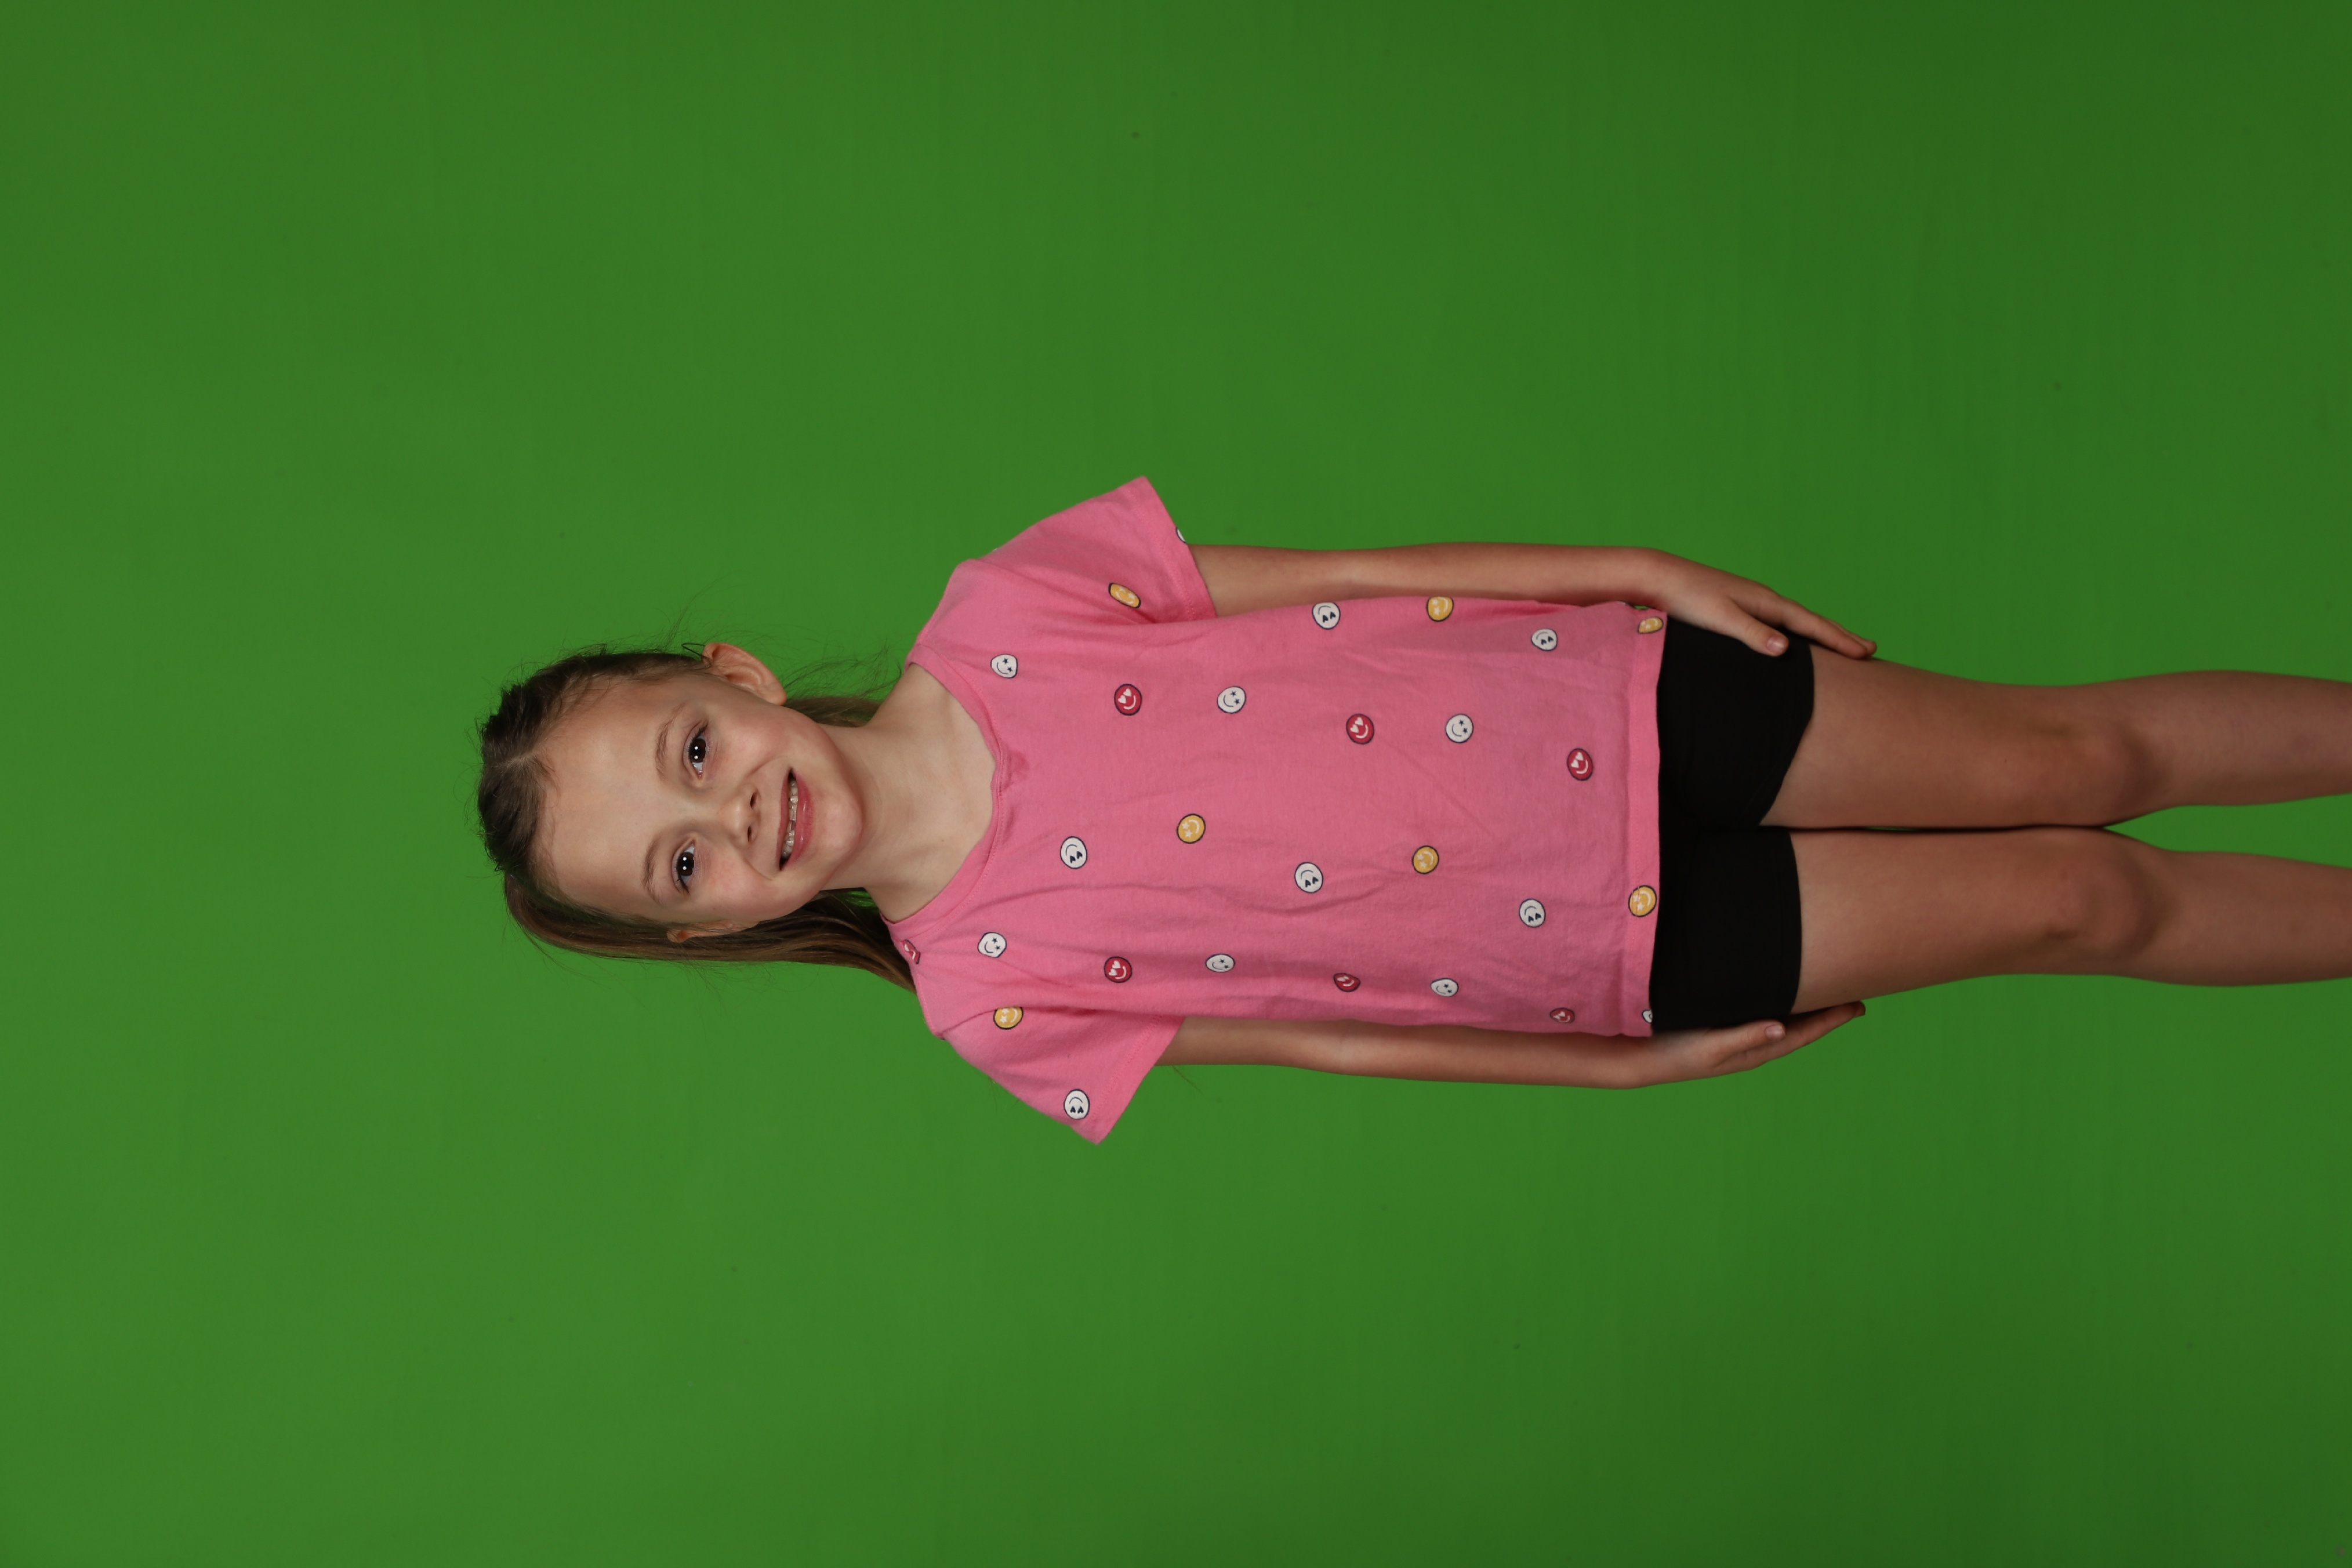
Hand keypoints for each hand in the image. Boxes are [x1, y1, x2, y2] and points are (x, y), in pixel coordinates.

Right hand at [1626, 1002, 1865, 1085]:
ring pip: (1785, 1021)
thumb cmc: (1674, 1052)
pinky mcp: (1724, 1027)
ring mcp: (1739, 1037)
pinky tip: (1783, 996)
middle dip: (1827, 1014)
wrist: (1641, 1058)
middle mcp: (1753, 1044)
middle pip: (1800, 1028)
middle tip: (1856, 999)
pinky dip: (1782, 1005)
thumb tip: (1783, 1029)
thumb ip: (1745, 1036)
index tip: (1858, 1007)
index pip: (1803, 1034)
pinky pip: (1764, 1014)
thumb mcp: (1710, 1045)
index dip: (1831, 1020)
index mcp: (1755, 1050)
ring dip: (1808, 1010)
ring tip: (1828, 997)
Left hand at [1645, 555, 1875, 659]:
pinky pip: (1783, 622)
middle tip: (1872, 649)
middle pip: (1813, 621)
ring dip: (1824, 633)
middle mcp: (1766, 600)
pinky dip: (1800, 631)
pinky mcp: (1741, 607)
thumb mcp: (1720, 618)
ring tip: (1845, 644)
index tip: (1865, 653)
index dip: (1839, 640)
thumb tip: (1785, 648)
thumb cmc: (1688, 598)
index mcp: (1767, 603)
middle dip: (1841, 635)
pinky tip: (1798, 638)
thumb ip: (1752, 634)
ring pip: (1799, 621)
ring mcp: (1755, 602)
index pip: (1812, 625)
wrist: (1662, 577)